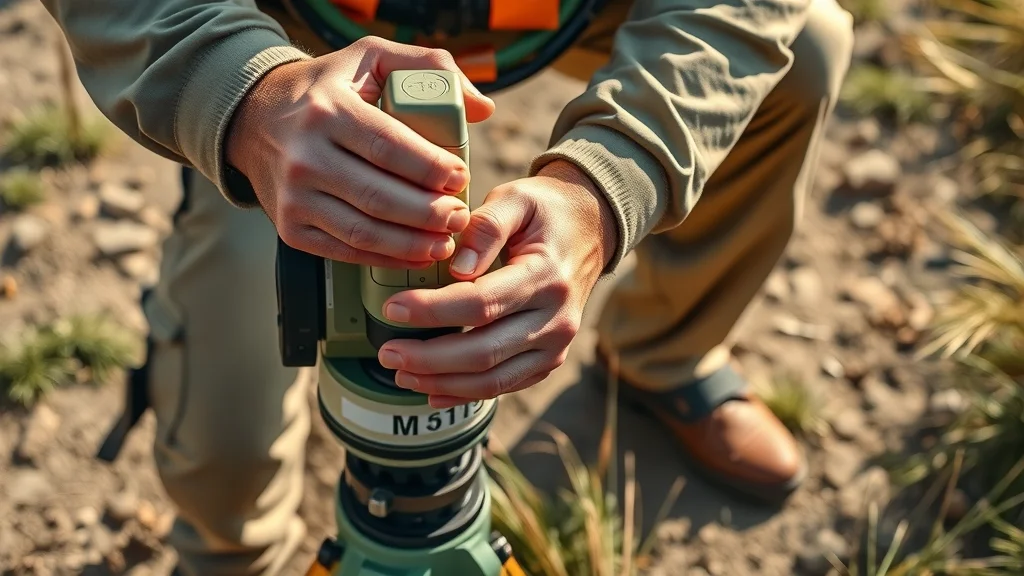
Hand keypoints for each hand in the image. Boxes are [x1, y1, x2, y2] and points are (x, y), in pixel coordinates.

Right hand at [225, 36, 494, 267]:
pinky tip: (415, 254)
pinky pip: (346, 251)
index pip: (389, 147)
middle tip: (460, 216)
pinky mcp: (290, 228)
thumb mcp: (370, 57)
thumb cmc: (325, 89)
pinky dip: (385, 258)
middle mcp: (304, 156)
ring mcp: (294, 197)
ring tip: (445, 240)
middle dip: (429, 213)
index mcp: (327, 111)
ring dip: (412, 243)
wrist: (253, 118)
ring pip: (364, 231)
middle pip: (379, 197)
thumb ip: (430, 67)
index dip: (430, 168)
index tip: (460, 177)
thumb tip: (482, 108)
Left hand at [375, 160, 617, 407]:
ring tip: (401, 372)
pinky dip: (465, 394)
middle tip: (386, 352)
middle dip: (428, 358)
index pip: (480, 304)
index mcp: (546, 277)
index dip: (432, 311)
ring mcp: (556, 346)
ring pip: (492, 380)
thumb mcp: (517, 199)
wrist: (592, 230)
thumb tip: (457, 267)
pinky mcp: (549, 360)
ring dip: (442, 383)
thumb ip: (486, 227)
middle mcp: (556, 319)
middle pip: (483, 352)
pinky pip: (505, 386)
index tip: (392, 308)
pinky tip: (431, 391)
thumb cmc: (546, 210)